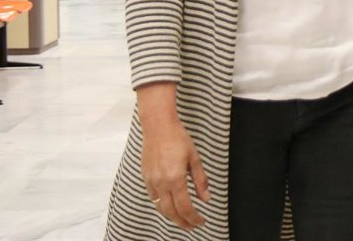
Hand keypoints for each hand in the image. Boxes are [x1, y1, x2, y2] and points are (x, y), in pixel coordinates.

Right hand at [137, 85, 209, 230]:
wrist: (158, 126)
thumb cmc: (177, 138)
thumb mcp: (195, 158)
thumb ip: (200, 180)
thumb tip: (206, 198)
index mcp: (176, 178)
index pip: (185, 207)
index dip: (194, 218)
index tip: (201, 221)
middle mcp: (161, 183)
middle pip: (171, 212)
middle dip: (183, 222)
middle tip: (192, 226)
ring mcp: (152, 181)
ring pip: (160, 208)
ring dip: (172, 217)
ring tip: (182, 220)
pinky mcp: (146, 178)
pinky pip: (153, 198)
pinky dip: (162, 206)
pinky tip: (170, 206)